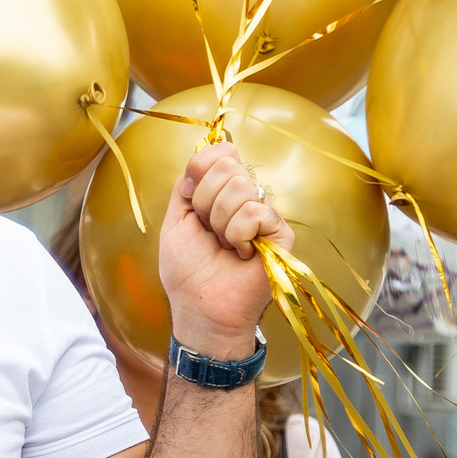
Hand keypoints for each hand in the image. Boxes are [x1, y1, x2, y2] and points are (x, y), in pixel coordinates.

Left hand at [158, 141, 291, 359]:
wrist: (199, 306)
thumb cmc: (187, 270)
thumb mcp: (175, 219)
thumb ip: (186, 184)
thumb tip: (204, 154)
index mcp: (222, 191)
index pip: (219, 151)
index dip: (198, 170)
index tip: (189, 200)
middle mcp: (247, 198)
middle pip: (228, 165)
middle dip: (205, 201)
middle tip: (207, 231)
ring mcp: (265, 214)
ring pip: (240, 187)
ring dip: (219, 222)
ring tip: (223, 245)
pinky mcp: (281, 233)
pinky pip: (256, 211)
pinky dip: (237, 234)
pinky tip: (240, 254)